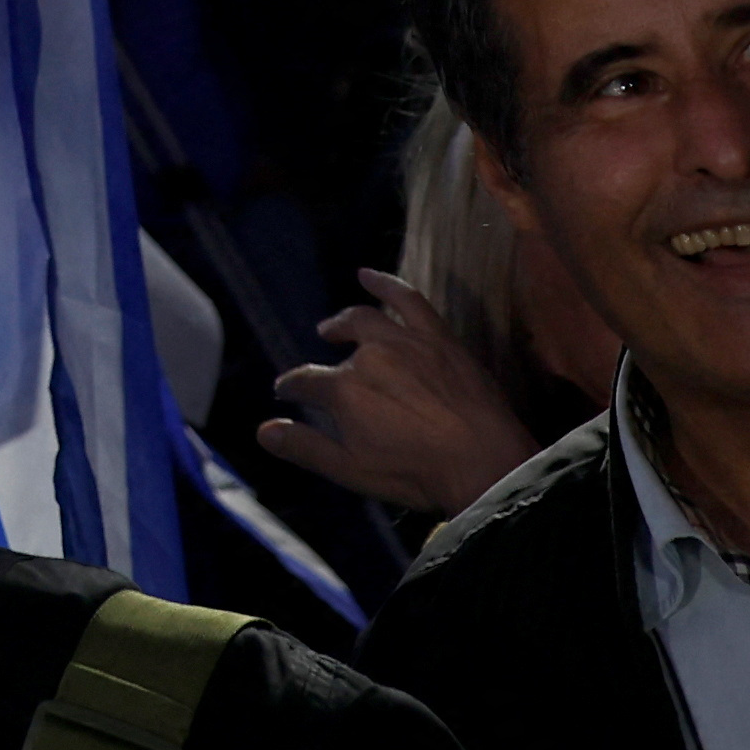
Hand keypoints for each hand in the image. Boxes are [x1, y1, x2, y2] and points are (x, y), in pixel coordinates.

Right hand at [258, 273, 540, 527]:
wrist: (486, 463)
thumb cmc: (418, 474)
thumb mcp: (353, 471)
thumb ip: (306, 448)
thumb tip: (263, 431)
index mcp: (344, 391)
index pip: (304, 381)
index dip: (291, 387)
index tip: (286, 392)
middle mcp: (369, 357)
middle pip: (338, 355)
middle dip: (325, 364)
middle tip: (320, 371)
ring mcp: (405, 341)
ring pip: (364, 320)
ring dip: (344, 322)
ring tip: (334, 328)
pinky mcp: (437, 336)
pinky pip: (406, 299)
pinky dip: (384, 283)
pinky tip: (368, 275)